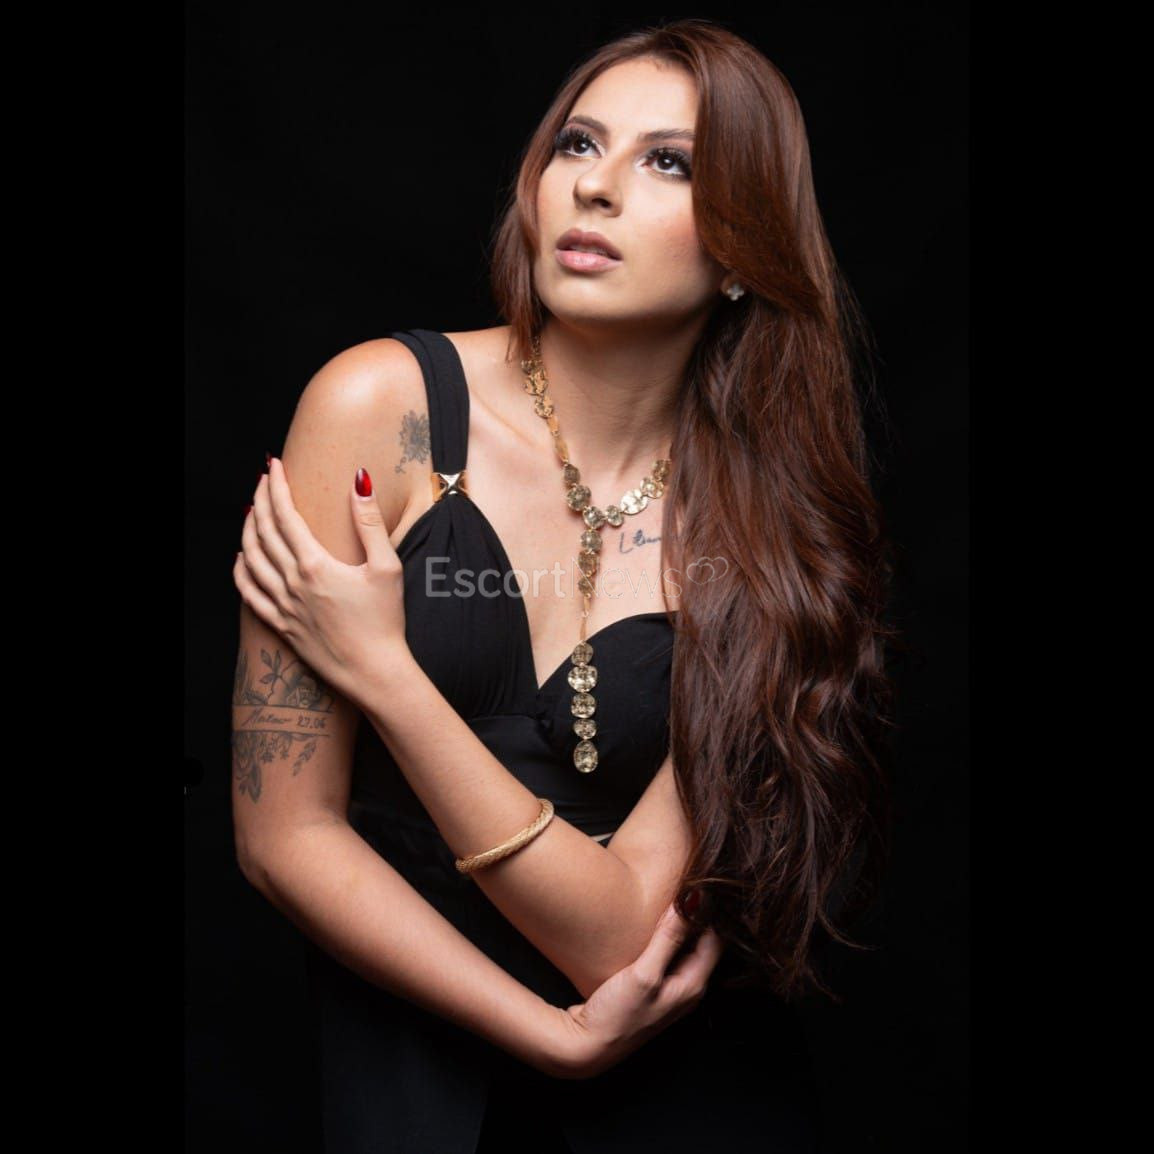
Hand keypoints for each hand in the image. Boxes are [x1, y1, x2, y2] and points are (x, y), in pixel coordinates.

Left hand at [233, 457, 407, 705]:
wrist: (375, 672)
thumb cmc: (386, 621)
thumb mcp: (387, 566)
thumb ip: (370, 522)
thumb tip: (359, 480)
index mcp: (315, 564)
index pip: (286, 515)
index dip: (277, 486)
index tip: (274, 466)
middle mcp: (292, 583)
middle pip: (263, 532)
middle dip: (260, 500)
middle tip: (262, 480)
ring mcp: (283, 606)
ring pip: (251, 559)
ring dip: (247, 530)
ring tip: (251, 511)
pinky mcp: (281, 626)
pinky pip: (249, 594)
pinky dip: (240, 572)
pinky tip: (241, 559)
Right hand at [547, 901, 723, 1079]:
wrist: (587, 1044)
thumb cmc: (617, 1015)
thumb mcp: (644, 973)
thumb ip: (668, 939)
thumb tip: (691, 903)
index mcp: (693, 986)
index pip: (716, 940)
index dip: (709, 913)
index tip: (698, 885)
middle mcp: (686, 988)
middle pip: (703, 944)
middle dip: (697, 916)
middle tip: (685, 885)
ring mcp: (669, 989)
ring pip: (684, 948)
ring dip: (680, 926)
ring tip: (672, 897)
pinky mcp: (652, 988)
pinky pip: (667, 955)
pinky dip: (666, 937)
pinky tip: (653, 924)